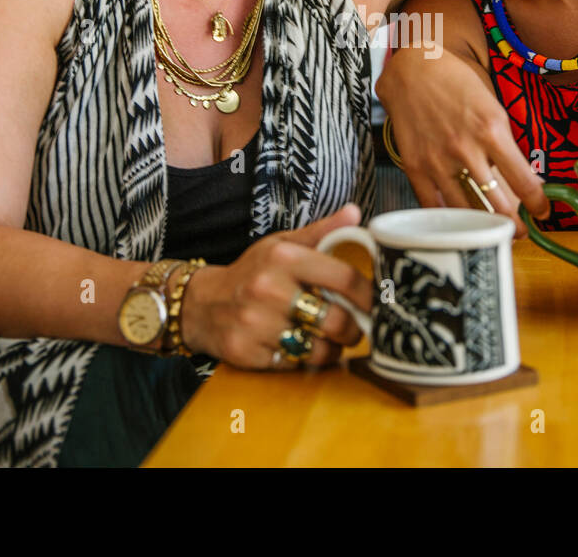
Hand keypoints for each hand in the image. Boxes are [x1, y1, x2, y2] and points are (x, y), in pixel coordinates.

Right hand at [178, 204, 373, 368]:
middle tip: (356, 329)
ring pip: (319, 348)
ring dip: (334, 349)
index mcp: (283, 257)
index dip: (368, 295)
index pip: (344, 278)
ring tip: (333, 341)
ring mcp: (256, 324)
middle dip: (355, 330)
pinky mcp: (247, 353)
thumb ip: (321, 231)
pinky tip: (305, 349)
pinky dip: (307, 361)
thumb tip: (355, 213)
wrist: (203, 304)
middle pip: (336, 320)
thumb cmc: (252, 272)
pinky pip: (295, 365)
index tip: (375, 303)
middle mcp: (268, 289)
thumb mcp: (282, 244)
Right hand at [377, 48, 549, 235]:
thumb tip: (525, 182)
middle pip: (498, 205)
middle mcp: (466, 148)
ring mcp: (438, 160)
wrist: (413, 70)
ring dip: (483, 226)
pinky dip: (449, 219)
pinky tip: (458, 223)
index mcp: (492, 130)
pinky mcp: (415, 167)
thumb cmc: (457, 84)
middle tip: (519, 232)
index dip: (538, 204)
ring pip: (467, 211)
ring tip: (492, 232)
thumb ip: (506, 145)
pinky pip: (434, 206)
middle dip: (514, 225)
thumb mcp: (492, 109)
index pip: (524, 181)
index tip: (542, 212)